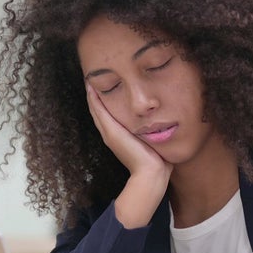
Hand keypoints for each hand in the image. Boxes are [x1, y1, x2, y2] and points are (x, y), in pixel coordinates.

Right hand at [86, 85, 171, 227]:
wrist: (151, 173)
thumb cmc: (157, 160)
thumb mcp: (152, 140)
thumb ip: (152, 132)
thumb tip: (163, 124)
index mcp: (119, 136)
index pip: (107, 115)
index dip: (102, 101)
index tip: (101, 86)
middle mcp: (110, 134)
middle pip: (98, 111)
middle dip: (94, 96)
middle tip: (90, 78)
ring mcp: (109, 132)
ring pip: (96, 109)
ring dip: (91, 94)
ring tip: (89, 79)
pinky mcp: (111, 132)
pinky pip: (99, 111)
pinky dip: (93, 99)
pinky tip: (91, 87)